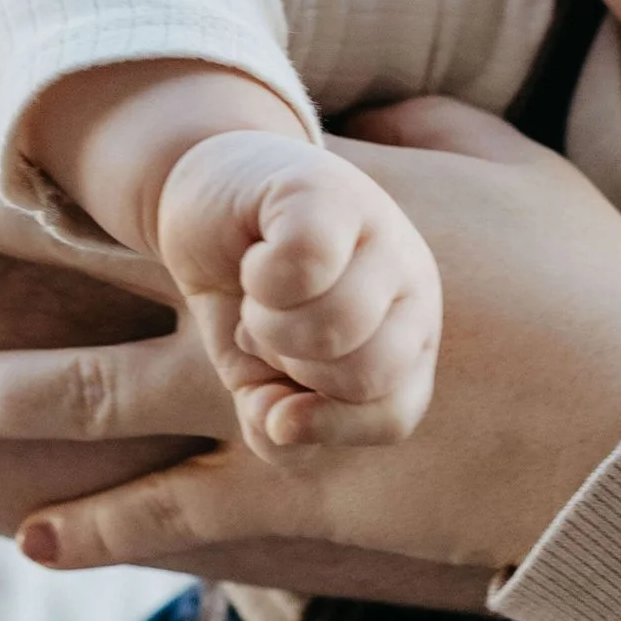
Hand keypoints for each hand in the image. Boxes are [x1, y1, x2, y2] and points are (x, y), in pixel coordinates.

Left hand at [12, 102, 620, 583]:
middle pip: (89, 260)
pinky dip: (100, 529)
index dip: (45, 152)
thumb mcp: (507, 163)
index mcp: (307, 206)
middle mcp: (259, 296)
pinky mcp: (297, 485)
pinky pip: (176, 512)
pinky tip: (29, 537)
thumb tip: (365, 113)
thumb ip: (419, 130)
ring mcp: (267, 396)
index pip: (145, 170)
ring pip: (97, 394)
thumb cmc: (585, 278)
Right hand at [152, 132, 442, 460]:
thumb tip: (282, 428)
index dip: (324, 424)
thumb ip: (278, 430)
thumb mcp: (261, 380)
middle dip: (294, 368)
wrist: (206, 200)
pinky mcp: (330, 189)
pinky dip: (259, 277)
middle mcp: (413, 285)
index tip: (271, 396)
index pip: (395, 414)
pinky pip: (305, 264)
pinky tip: (256, 255)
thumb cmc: (249, 297)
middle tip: (270, 328)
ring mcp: (381, 231)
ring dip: (268, 325)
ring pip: (336, 325)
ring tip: (260, 296)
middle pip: (367, 374)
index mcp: (411, 338)